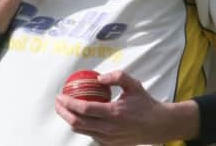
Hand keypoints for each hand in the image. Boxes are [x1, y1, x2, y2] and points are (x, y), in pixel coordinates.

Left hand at [55, 71, 199, 145]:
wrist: (157, 125)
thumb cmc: (145, 103)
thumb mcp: (134, 85)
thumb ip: (117, 76)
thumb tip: (99, 78)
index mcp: (114, 113)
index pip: (84, 109)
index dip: (68, 102)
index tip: (60, 95)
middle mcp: (109, 128)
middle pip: (77, 123)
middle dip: (63, 112)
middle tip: (58, 101)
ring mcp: (108, 138)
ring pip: (81, 131)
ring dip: (69, 119)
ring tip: (64, 108)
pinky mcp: (109, 144)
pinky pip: (90, 134)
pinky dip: (82, 126)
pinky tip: (80, 116)